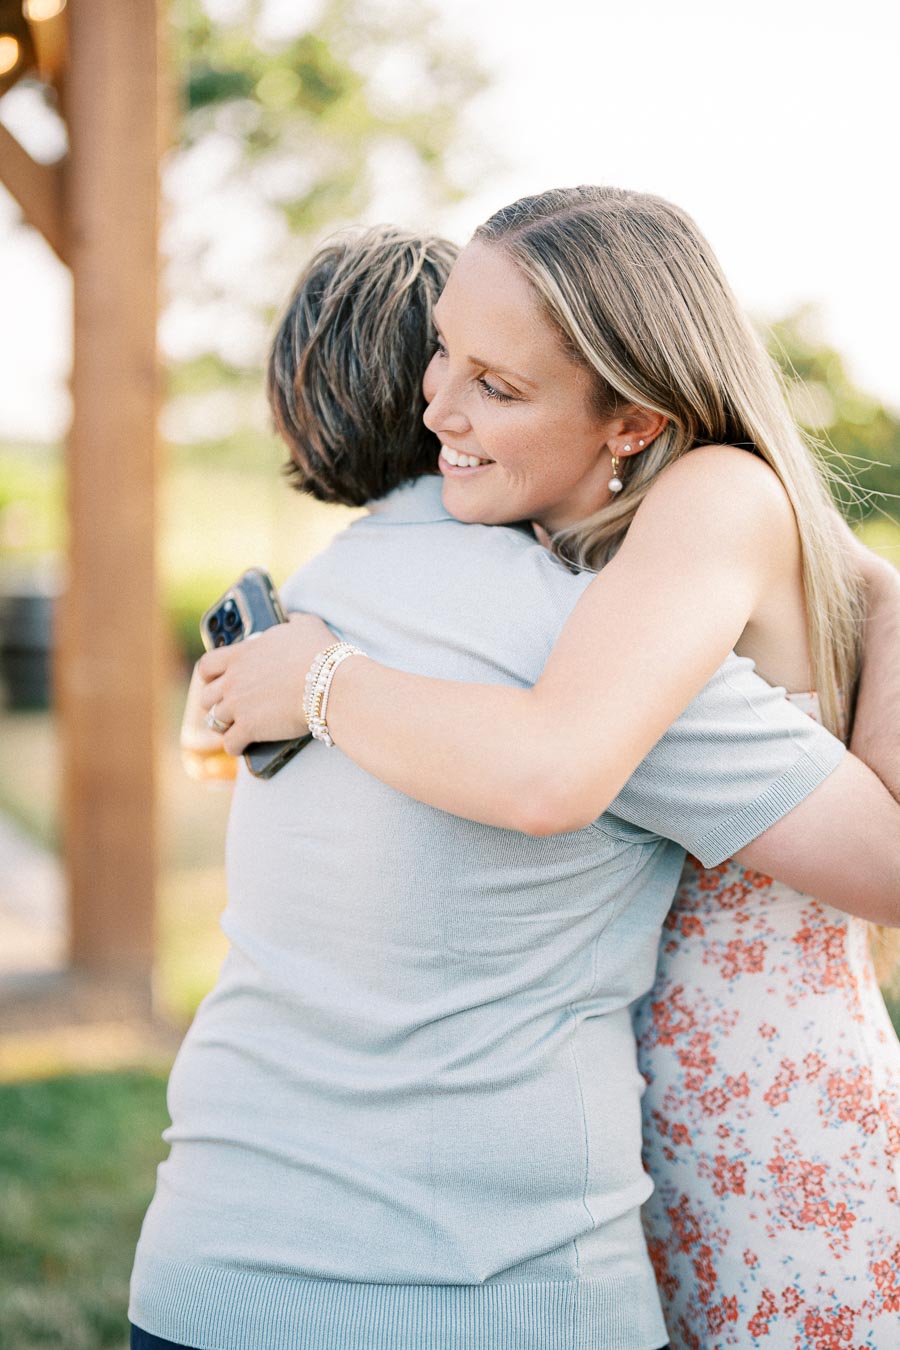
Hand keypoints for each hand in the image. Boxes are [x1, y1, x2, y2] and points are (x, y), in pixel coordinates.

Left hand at [196, 612, 336, 754]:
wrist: (330, 684)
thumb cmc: (321, 654)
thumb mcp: (306, 625)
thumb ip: (292, 620)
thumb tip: (292, 617)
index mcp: (241, 654)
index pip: (207, 665)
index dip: (209, 676)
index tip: (215, 681)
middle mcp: (233, 680)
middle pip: (207, 696)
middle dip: (215, 703)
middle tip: (227, 707)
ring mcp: (238, 705)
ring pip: (215, 721)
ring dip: (224, 725)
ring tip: (234, 729)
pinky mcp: (249, 728)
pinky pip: (230, 743)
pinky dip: (235, 746)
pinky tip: (242, 747)